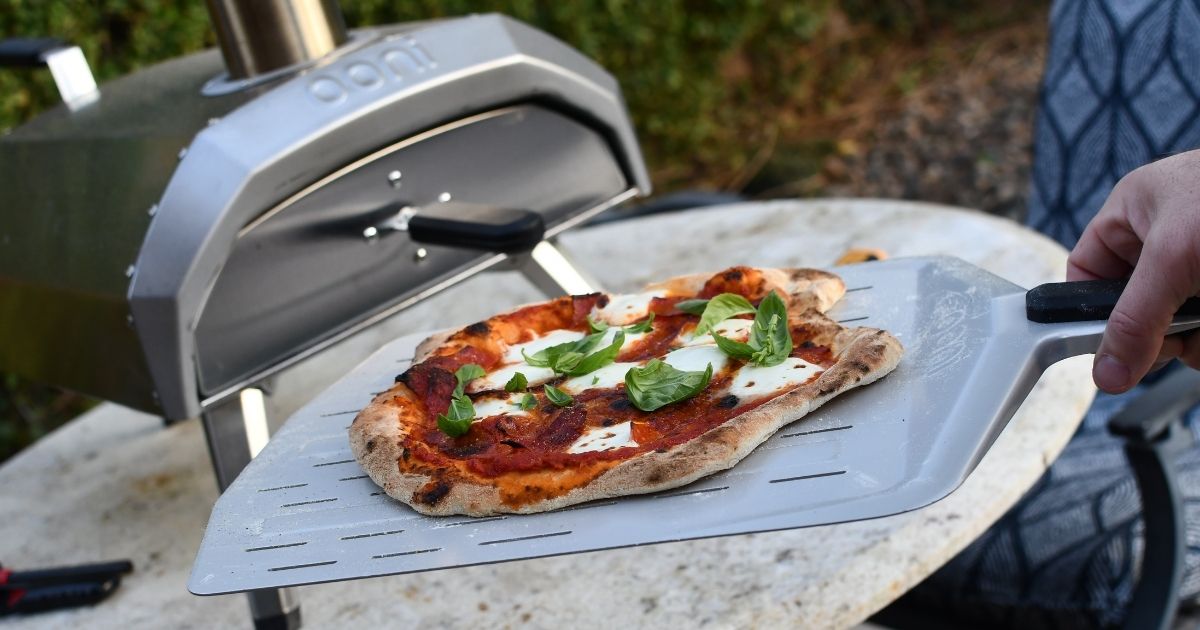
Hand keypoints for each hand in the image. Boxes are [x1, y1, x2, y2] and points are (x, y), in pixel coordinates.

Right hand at [1067, 149, 1199, 392]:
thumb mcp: (1173, 259)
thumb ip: (1135, 320)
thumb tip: (1106, 373)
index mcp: (1136, 210)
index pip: (1087, 270)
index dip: (1091, 309)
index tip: (1110, 345)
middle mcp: (1168, 235)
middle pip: (1138, 305)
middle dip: (1161, 330)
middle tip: (1179, 335)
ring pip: (1181, 321)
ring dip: (1197, 336)